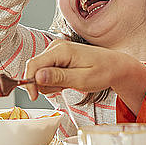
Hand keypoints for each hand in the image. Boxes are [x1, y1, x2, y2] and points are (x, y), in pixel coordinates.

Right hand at [23, 40, 145, 112]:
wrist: (116, 66)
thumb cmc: (103, 72)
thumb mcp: (82, 79)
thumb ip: (59, 78)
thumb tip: (37, 77)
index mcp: (61, 50)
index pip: (33, 64)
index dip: (29, 83)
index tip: (34, 97)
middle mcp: (56, 46)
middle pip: (35, 69)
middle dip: (45, 84)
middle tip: (64, 88)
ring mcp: (57, 50)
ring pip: (40, 72)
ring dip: (51, 83)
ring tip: (70, 83)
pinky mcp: (58, 55)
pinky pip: (47, 71)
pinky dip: (55, 80)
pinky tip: (68, 79)